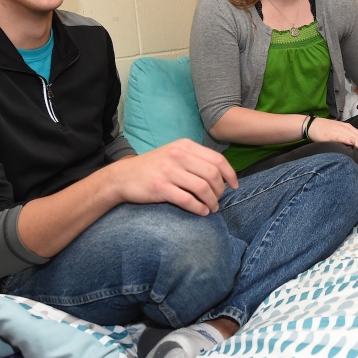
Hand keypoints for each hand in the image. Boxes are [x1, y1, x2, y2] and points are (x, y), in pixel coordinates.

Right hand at [109, 138, 238, 215]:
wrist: (123, 176)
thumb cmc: (153, 167)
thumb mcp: (174, 153)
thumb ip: (195, 158)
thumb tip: (222, 173)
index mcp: (184, 145)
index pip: (217, 159)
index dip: (230, 174)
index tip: (234, 186)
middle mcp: (177, 155)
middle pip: (212, 174)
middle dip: (220, 190)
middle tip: (219, 200)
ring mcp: (168, 171)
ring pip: (202, 188)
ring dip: (212, 201)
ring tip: (212, 209)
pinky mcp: (159, 187)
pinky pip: (187, 200)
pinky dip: (199, 208)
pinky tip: (202, 212)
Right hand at [307, 117, 357, 158]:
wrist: (312, 125)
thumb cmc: (324, 130)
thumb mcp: (338, 133)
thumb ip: (346, 138)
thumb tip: (354, 148)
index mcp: (348, 127)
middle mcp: (346, 128)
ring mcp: (340, 131)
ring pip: (356, 139)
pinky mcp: (333, 134)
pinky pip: (345, 138)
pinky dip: (352, 143)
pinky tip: (357, 147)